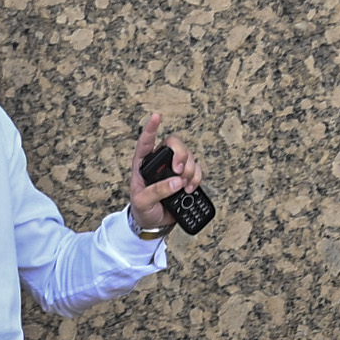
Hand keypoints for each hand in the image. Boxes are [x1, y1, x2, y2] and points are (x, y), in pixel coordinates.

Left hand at [126, 116, 202, 239]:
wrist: (153, 223)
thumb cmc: (142, 209)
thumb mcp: (142, 201)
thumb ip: (157, 190)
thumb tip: (176, 181)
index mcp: (143, 163)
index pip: (146, 141)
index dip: (151, 127)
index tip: (157, 116)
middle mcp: (160, 161)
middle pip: (175, 144)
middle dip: (181, 155)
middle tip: (179, 171)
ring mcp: (174, 168)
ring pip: (189, 156)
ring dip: (191, 170)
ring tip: (184, 186)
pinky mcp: (185, 177)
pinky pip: (197, 170)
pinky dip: (197, 178)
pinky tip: (190, 187)